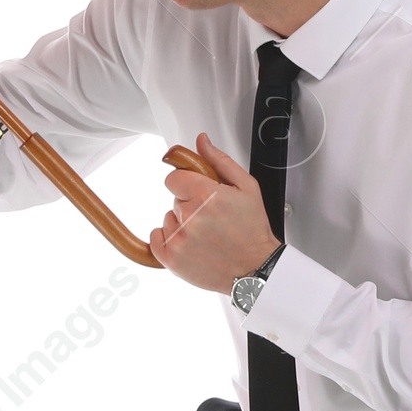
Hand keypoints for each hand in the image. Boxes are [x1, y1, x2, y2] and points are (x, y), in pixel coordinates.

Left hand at [149, 133, 280, 291]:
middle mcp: (190, 216)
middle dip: (190, 205)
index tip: (198, 192)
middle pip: (175, 200)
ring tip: (206, 235)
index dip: (187, 183)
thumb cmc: (252, 229)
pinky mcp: (171, 258)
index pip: (174, 177)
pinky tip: (191, 243)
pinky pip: (156, 238)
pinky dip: (168, 240)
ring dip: (182, 224)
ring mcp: (179, 239)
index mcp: (206, 195)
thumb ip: (219, 161)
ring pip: (167, 219)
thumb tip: (201, 142)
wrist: (255, 268)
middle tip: (212, 218)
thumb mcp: (246, 187)